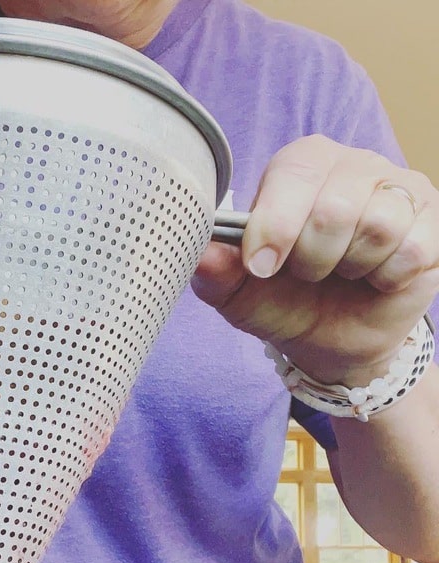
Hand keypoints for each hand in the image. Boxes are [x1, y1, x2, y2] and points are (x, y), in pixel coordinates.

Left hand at [192, 135, 438, 385]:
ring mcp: (398, 188)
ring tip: (340, 272)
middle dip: (311, 257)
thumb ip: (216, 273)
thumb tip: (201, 254)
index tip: (262, 267)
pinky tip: (374, 277)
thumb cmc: (284, 302)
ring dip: (349, 266)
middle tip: (305, 274)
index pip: (293, 171)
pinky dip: (384, 275)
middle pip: (335, 204)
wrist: (332, 342)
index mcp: (300, 167)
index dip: (275, 223)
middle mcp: (352, 165)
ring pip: (378, 222)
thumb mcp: (239, 294)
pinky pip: (410, 247)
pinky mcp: (431, 221)